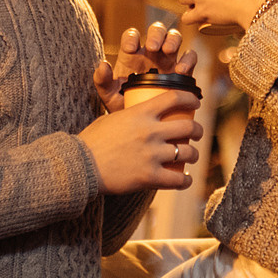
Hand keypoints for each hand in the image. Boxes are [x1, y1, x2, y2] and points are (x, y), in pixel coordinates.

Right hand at [80, 86, 203, 193]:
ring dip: (194, 154)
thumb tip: (143, 113)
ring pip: (188, 152)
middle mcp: (150, 132)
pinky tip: (185, 179)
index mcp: (140, 113)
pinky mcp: (149, 177)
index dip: (191, 98)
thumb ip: (131, 115)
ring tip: (192, 155)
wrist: (80, 166)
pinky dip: (185, 179)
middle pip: (188, 127)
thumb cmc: (92, 141)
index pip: (175, 98)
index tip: (196, 102)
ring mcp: (152, 155)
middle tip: (197, 133)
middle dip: (198, 130)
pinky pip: (178, 179)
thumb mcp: (112, 118)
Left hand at [91, 21, 195, 112]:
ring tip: (168, 51)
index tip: (130, 48)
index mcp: (132, 54)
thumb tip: (103, 64)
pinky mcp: (184, 71)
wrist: (143, 124)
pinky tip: (181, 71)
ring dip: (173, 40)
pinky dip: (188, 60)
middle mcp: (152, 53)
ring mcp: (169, 60)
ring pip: (175, 37)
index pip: (132, 35)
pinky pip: (190, 57)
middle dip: (156, 34)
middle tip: (152, 46)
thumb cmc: (123, 106)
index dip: (132, 37)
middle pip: (157, 30)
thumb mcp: (109, 95)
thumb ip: (102, 80)